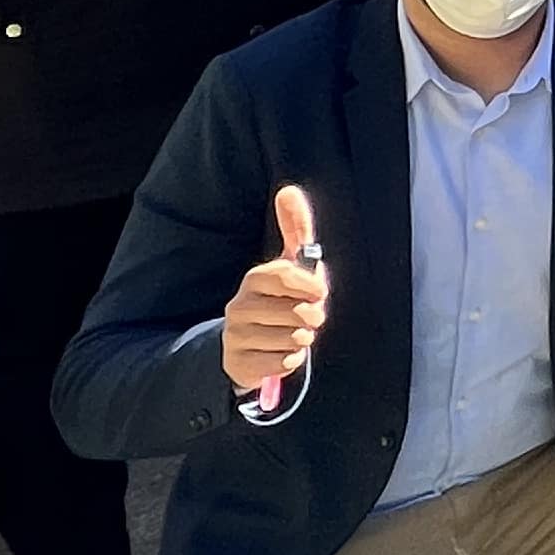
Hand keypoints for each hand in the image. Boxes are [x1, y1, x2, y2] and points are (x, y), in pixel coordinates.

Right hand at [222, 184, 327, 393]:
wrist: (247, 346)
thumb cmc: (280, 300)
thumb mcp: (289, 265)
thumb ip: (296, 229)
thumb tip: (288, 190)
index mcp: (254, 279)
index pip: (288, 275)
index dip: (312, 286)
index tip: (319, 292)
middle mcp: (239, 305)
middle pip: (298, 313)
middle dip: (312, 318)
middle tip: (306, 317)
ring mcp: (235, 336)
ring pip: (294, 340)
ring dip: (302, 340)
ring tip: (291, 334)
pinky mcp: (239, 364)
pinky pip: (284, 363)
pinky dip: (291, 360)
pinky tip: (280, 352)